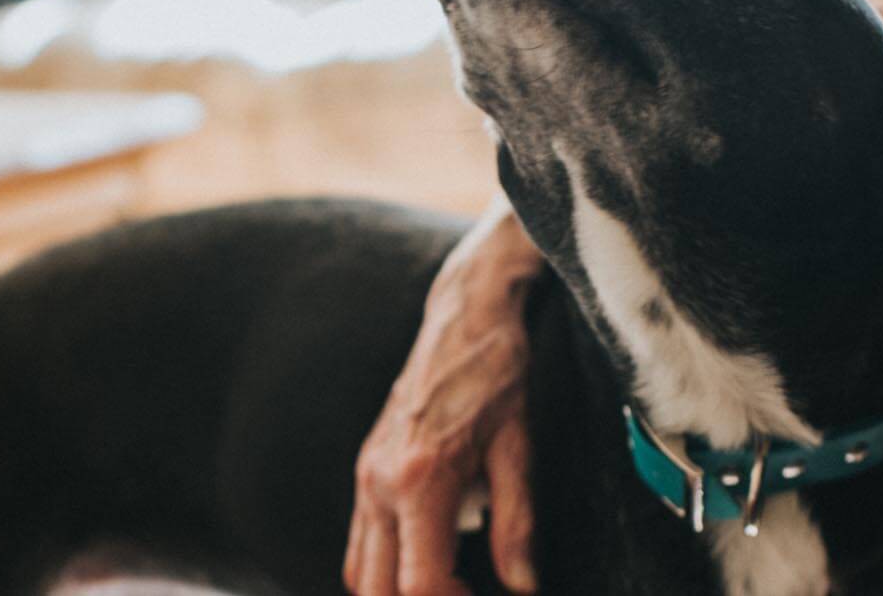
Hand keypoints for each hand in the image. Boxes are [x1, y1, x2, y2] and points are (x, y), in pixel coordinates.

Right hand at [347, 198, 544, 595]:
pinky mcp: (365, 466)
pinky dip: (386, 564)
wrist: (465, 314)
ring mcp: (365, 474)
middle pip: (375, 590)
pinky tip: (431, 554)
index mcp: (419, 480)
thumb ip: (518, 525)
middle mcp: (379, 481)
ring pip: (358, 570)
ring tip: (448, 583)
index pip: (418, 583)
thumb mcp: (520, 450)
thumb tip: (523, 587)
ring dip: (396, 589)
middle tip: (463, 592)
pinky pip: (360, 539)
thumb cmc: (497, 376)